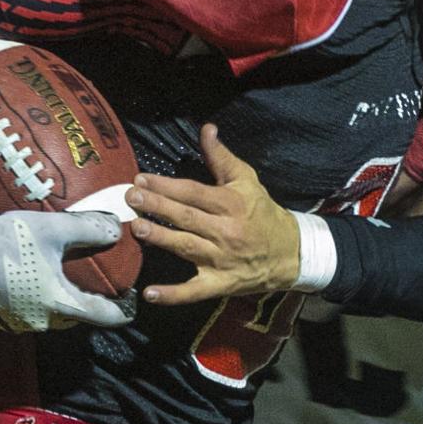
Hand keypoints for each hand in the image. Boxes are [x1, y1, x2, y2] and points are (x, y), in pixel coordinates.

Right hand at [0, 210, 134, 332]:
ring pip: (48, 316)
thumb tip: (117, 229)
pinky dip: (33, 300)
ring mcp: (15, 322)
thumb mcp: (55, 228)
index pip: (101, 316)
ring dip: (58, 302)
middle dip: (86, 305)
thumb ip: (89, 229)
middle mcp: (39, 320)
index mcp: (57, 302)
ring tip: (61, 279)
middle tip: (95, 286)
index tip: (131, 308)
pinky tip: (28, 278)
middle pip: (73, 316)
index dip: (120, 312)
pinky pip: (24, 313)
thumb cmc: (9, 238)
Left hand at [125, 124, 299, 304]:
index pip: (193, 192)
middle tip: (131, 198)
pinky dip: (173, 295)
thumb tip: (206, 129)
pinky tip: (150, 294)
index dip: (166, 186)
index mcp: (231, 203)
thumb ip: (221, 156)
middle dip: (157, 207)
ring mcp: (221, 260)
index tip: (141, 179)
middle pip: (186, 217)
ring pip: (186, 247)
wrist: (291, 253)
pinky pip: (194, 291)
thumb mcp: (246, 179)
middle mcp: (226, 231)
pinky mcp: (220, 284)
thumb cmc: (262, 212)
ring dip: (160, 238)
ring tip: (136, 228)